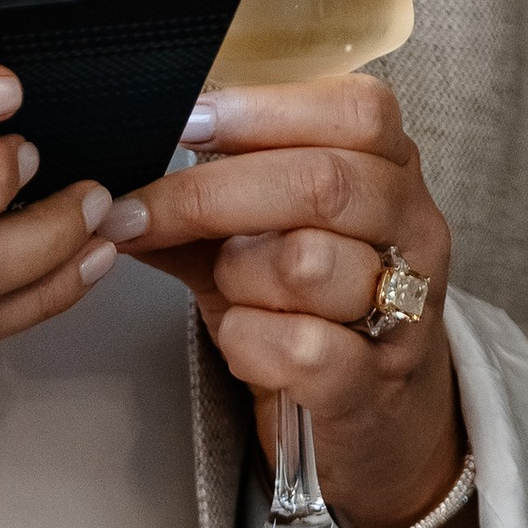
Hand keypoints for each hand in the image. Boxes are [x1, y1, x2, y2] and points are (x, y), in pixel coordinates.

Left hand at [113, 76, 488, 527]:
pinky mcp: (378, 384)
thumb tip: (114, 179)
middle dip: (211, 195)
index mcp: (392, 170)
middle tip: (139, 212)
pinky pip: (302, 347)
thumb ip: (201, 201)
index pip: (355, 112)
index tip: (186, 123)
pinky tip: (243, 339)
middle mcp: (414, 230)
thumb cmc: (313, 309)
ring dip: (237, 273)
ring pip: (306, 263)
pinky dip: (250, 339)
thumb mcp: (261, 237)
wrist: (379, 416)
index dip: (263, 110)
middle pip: (322, 183)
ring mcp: (406, 309)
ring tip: (227, 286)